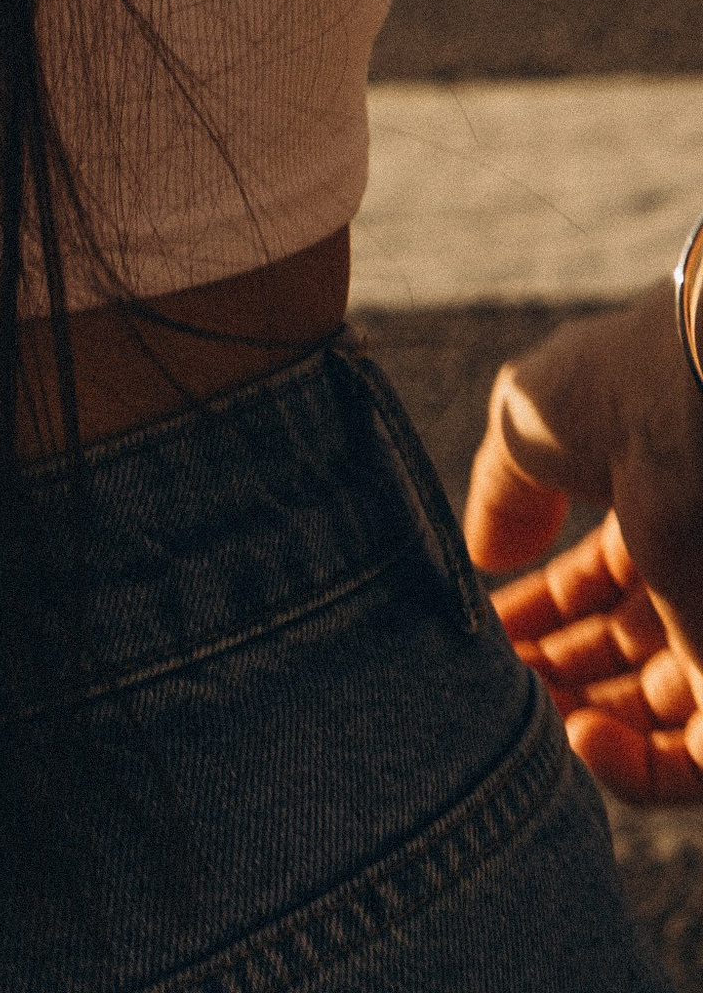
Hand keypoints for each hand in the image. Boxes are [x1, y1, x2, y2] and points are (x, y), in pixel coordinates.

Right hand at [463, 285, 702, 802]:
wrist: (702, 391)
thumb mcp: (528, 425)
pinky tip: (577, 736)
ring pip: (649, 720)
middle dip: (550, 678)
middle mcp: (683, 578)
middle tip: (494, 689)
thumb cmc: (616, 395)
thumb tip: (488, 558)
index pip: (589, 589)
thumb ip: (501, 495)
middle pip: (616, 658)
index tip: (482, 635)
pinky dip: (632, 771)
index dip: (532, 616)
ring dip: (579, 731)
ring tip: (526, 720)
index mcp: (645, 512)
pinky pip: (691, 764)